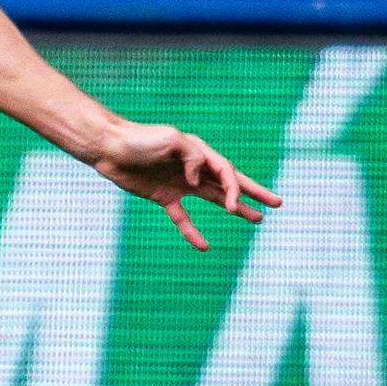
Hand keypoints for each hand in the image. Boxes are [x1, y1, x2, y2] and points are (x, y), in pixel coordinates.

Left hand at [88, 120, 280, 249]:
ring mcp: (180, 183)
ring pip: (214, 199)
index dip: (234, 190)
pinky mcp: (163, 196)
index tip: (229, 206)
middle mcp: (194, 168)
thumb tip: (197, 181)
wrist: (108, 147)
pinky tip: (203, 246)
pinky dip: (192, 232)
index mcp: (199, 152)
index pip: (227, 173)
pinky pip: (182, 217)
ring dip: (235, 208)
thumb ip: (192, 157)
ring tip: (257, 219)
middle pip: (230, 183)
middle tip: (278, 203)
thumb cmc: (138, 139)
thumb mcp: (170, 139)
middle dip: (254, 192)